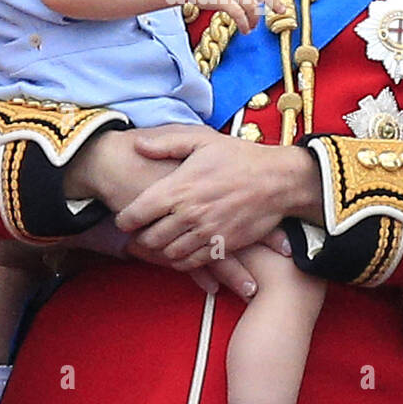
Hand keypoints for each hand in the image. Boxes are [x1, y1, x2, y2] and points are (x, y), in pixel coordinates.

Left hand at [62, 125, 265, 299]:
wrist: (278, 180)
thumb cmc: (239, 157)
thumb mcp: (202, 140)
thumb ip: (166, 143)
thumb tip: (137, 145)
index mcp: (179, 188)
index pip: (136, 214)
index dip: (124, 220)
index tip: (124, 219)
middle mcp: (189, 214)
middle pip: (149, 239)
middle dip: (138, 238)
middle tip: (137, 234)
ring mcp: (206, 233)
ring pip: (168, 253)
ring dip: (158, 251)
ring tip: (156, 243)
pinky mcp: (222, 246)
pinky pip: (191, 263)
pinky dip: (180, 261)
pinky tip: (179, 251)